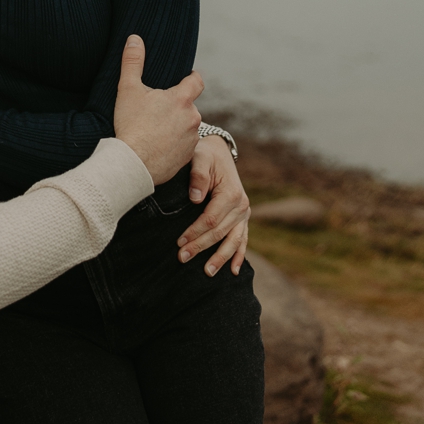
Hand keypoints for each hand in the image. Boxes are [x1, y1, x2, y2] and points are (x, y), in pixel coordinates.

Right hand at [111, 35, 203, 184]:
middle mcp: (193, 117)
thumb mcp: (128, 89)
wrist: (132, 164)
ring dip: (177, 126)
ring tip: (156, 131)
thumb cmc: (131, 125)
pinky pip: (184, 147)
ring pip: (187, 127)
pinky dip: (175, 145)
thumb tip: (134, 38)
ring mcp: (192, 138)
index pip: (197, 81)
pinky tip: (159, 147)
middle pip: (189, 106)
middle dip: (177, 106)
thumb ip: (133, 62)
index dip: (192, 78)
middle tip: (158, 110)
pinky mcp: (188, 157)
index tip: (187, 77)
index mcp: (182, 99)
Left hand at [176, 137, 250, 275]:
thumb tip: (195, 198)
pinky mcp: (242, 217)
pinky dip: (239, 255)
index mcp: (231, 192)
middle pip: (220, 232)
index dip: (195, 232)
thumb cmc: (206, 155)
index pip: (211, 219)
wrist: (218, 151)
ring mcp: (244, 212)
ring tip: (208, 272)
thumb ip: (198, 175)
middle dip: (201, 247)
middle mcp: (241, 205)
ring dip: (221, 258)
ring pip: (233, 240)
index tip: (179, 242)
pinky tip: (234, 271)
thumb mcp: (200, 158)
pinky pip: (243, 239)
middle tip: (182, 258)